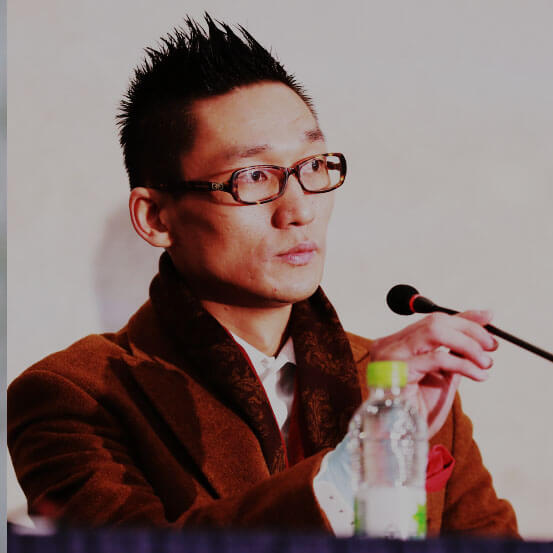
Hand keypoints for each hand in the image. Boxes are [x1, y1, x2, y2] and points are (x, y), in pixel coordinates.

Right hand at [370, 310, 497, 436]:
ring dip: (467, 344)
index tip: (489, 317)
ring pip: (435, 331)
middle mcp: (388, 344)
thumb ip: (455, 351)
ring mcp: (389, 355)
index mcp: (395, 343)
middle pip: (434, 322)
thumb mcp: (443, 374)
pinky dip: (463, 364)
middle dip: (469, 331)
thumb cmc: (419, 409)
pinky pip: (437, 358)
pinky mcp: (397, 370)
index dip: (463, 318)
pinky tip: (478, 374)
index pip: (432, 320)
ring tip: (485, 362)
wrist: (403, 438)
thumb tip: (482, 327)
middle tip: (491, 346)